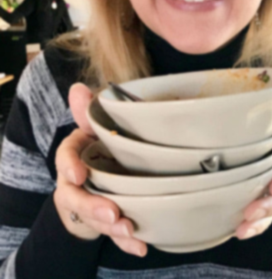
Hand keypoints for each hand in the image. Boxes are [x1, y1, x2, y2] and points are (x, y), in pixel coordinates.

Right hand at [53, 83, 146, 256]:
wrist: (106, 177)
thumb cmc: (107, 146)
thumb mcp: (101, 128)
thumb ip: (90, 113)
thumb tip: (77, 89)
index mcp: (77, 153)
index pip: (67, 156)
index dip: (70, 165)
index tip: (80, 175)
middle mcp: (76, 180)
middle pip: (77, 196)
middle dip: (94, 207)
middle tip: (113, 215)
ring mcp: (87, 201)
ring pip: (93, 217)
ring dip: (111, 227)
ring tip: (130, 231)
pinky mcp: (100, 219)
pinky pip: (111, 233)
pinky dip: (126, 241)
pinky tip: (140, 246)